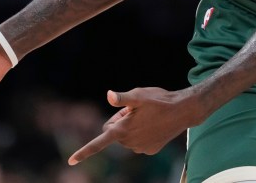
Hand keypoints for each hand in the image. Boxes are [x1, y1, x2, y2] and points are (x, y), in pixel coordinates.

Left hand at [68, 87, 195, 163]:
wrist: (184, 111)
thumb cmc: (160, 100)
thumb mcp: (139, 95)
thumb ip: (122, 99)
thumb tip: (109, 95)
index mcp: (122, 130)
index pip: (98, 142)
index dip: (83, 152)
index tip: (71, 161)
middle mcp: (129, 143)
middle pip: (114, 131)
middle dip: (120, 121)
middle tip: (136, 110)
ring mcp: (140, 148)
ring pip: (127, 136)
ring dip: (132, 126)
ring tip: (148, 116)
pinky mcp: (150, 150)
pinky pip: (139, 142)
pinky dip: (143, 133)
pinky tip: (155, 124)